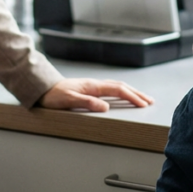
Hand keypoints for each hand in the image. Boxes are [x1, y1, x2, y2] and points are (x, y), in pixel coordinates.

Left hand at [37, 78, 153, 112]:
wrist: (42, 88)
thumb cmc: (53, 96)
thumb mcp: (68, 101)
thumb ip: (87, 103)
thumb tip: (106, 107)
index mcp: (92, 86)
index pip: (118, 89)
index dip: (132, 97)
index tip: (144, 104)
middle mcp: (94, 84)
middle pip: (121, 86)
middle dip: (136, 93)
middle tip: (150, 101)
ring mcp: (92, 85)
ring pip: (117, 86)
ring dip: (131, 92)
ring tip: (141, 98)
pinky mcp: (89, 89)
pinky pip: (110, 89)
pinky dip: (121, 92)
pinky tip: (123, 96)